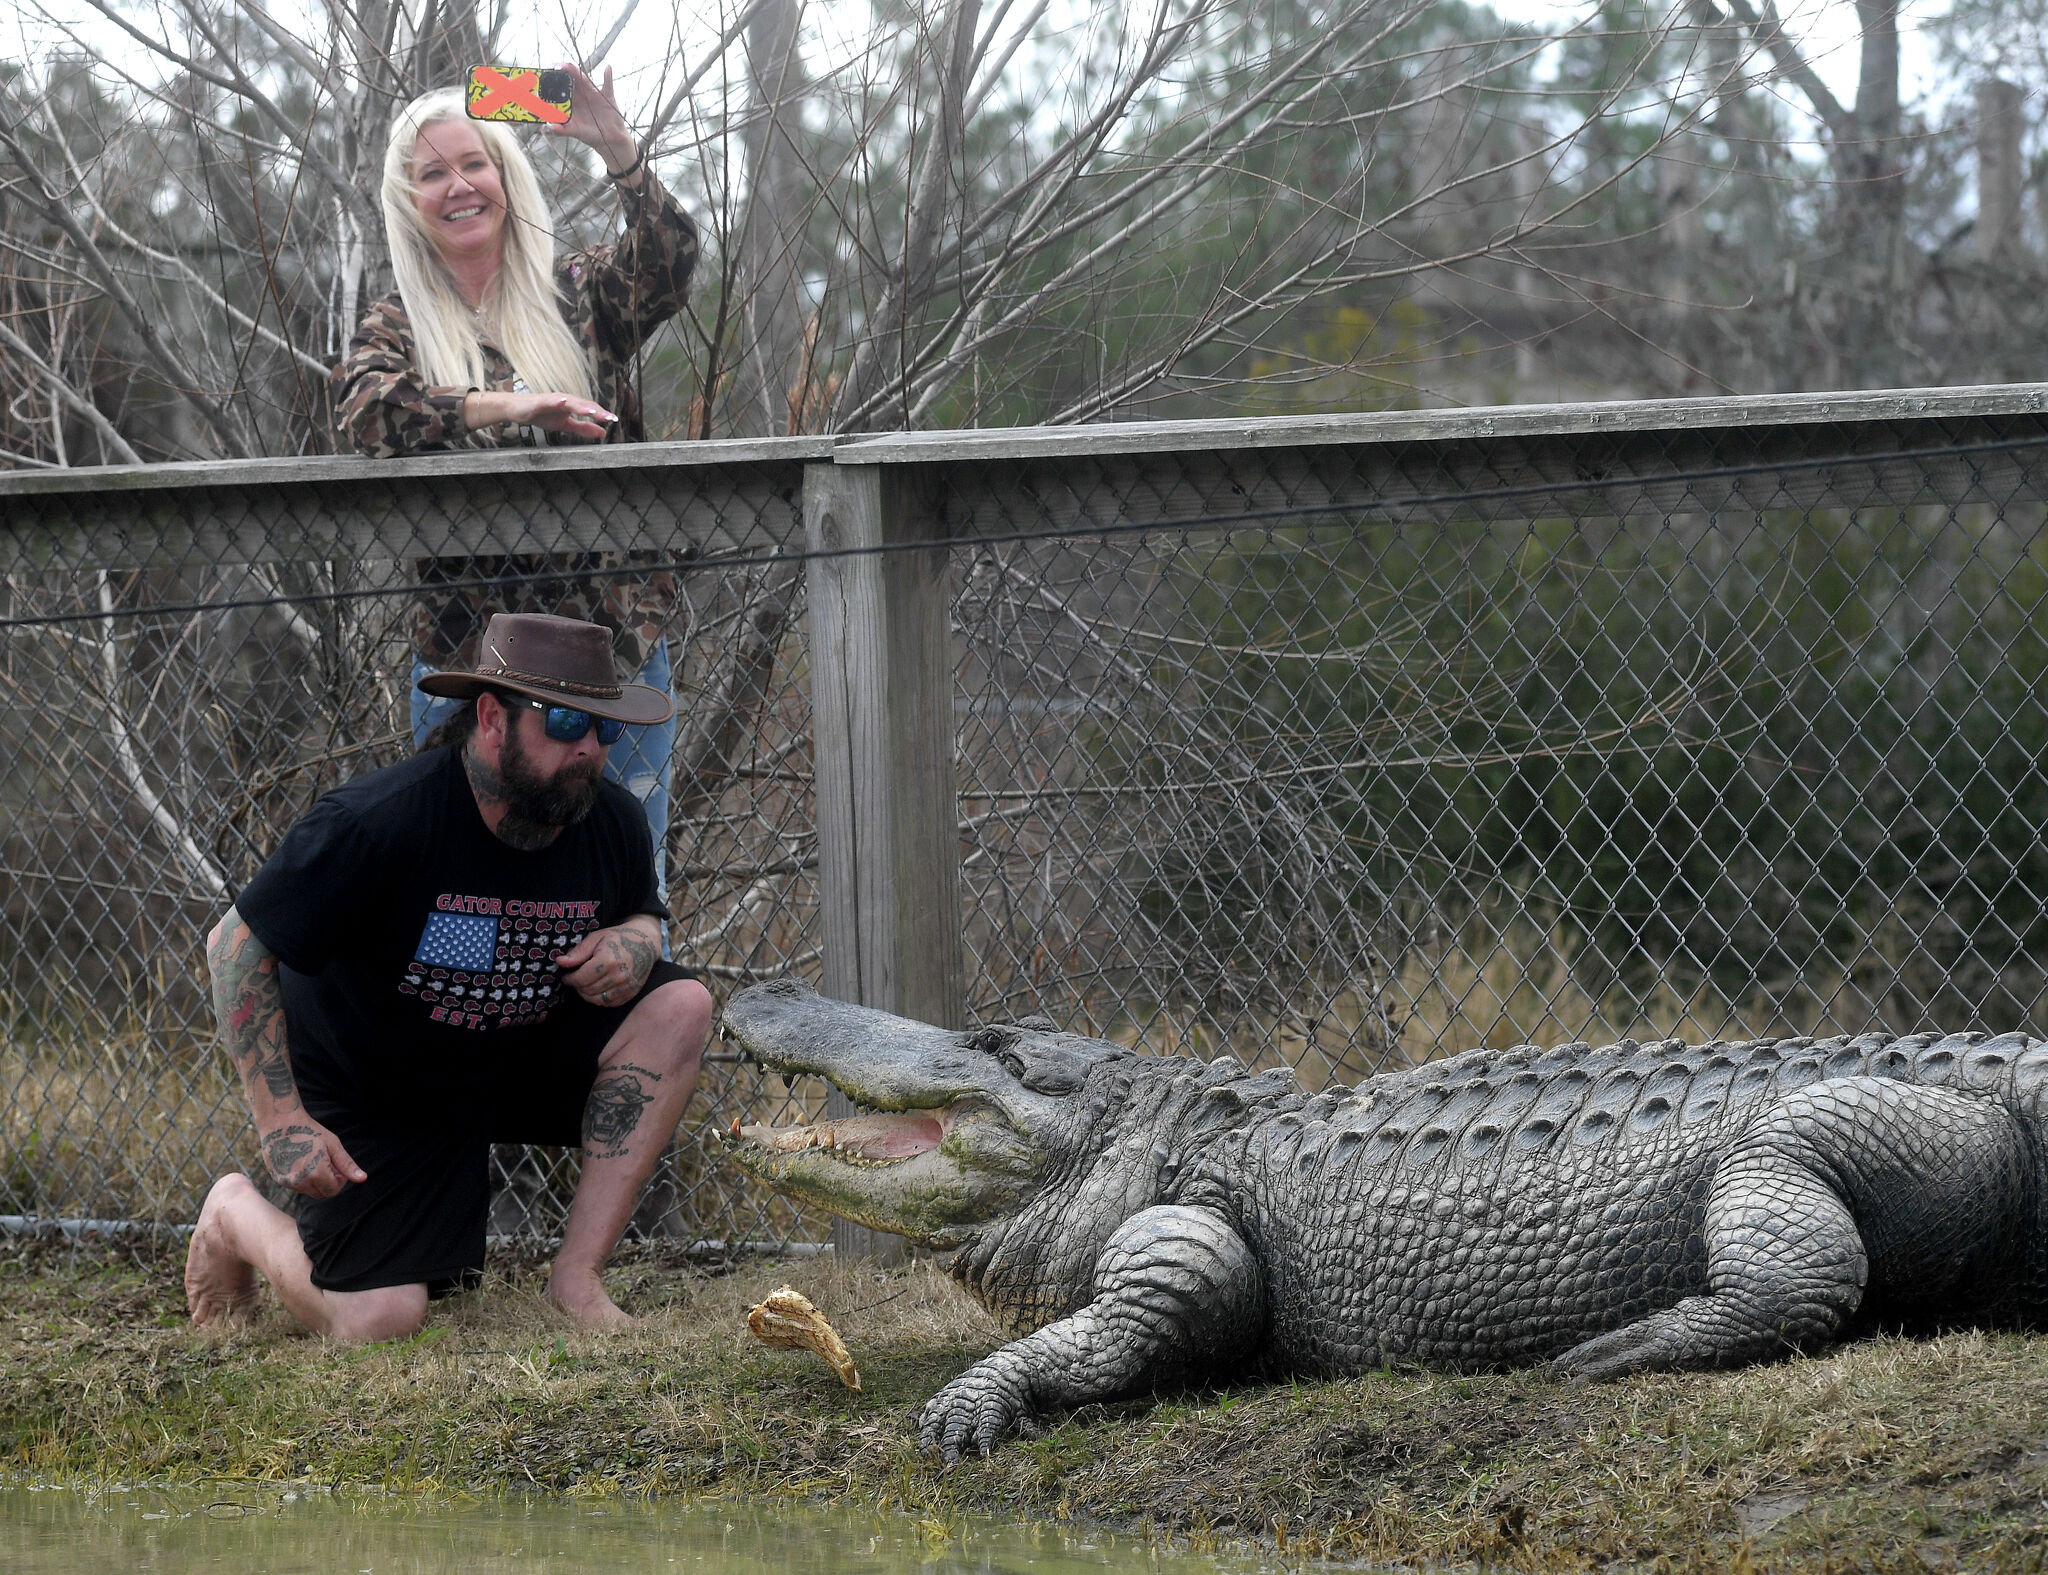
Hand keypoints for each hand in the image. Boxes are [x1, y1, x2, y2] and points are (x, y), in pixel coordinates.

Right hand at [258, 1116, 365, 1198]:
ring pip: (308, 1191)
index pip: (334, 1190)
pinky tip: (301, 1161)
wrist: (279, 1123)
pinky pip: (296, 1186)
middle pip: (322, 1193)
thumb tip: (363, 1178)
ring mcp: (287, 1182)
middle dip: (328, 1181)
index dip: (339, 1179)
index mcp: (316, 1174)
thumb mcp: (332, 1145)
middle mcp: (300, 1182)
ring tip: (313, 1159)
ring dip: (315, 1181)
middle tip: (326, 1161)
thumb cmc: (309, 1131)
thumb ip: (347, 1165)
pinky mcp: (278, 1179)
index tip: (336, 1164)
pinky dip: (302, 1179)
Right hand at [467, 388, 616, 438]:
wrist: (518, 410)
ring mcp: (553, 399)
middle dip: (597, 411)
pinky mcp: (540, 401)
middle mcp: (565, 400)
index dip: (602, 415)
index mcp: (572, 406)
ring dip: (581, 406)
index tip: (615, 420)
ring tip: (592, 412)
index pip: (590, 409)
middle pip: (583, 404)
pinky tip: (563, 402)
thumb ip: (582, 428)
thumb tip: (602, 432)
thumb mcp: (565, 425)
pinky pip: (550, 401)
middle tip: (609, 418)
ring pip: (570, 402)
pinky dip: (557, 401)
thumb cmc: (541, 414)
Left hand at [546, 62, 637, 176]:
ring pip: (583, 77)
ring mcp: (592, 93)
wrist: (609, 139)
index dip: (553, 80)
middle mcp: (580, 93)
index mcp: (571, 100)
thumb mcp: (575, 132)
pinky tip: (608, 67)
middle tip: (553, 66)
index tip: (545, 76)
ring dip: (575, 70)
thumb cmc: (590, 135)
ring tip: (566, 66)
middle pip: (570, 77)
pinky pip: (608, 83)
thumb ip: (563, 130)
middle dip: (562, 70)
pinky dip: (608, 75)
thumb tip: (551, 127)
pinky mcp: (606, 95)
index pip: (560, 86)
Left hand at [555, 919, 660, 1006]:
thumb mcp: (597, 938)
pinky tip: (597, 988)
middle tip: (575, 979)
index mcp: (608, 960)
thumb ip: (578, 952)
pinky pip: (608, 1003)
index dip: (570, 979)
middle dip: (577, 986)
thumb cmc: (618, 938)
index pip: (581, 978)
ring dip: (586, 994)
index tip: (566, 976)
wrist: (646, 944)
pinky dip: (599, 998)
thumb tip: (560, 962)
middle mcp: (619, 976)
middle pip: (587, 990)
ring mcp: (626, 986)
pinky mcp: (630, 993)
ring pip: (597, 1000)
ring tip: (585, 984)